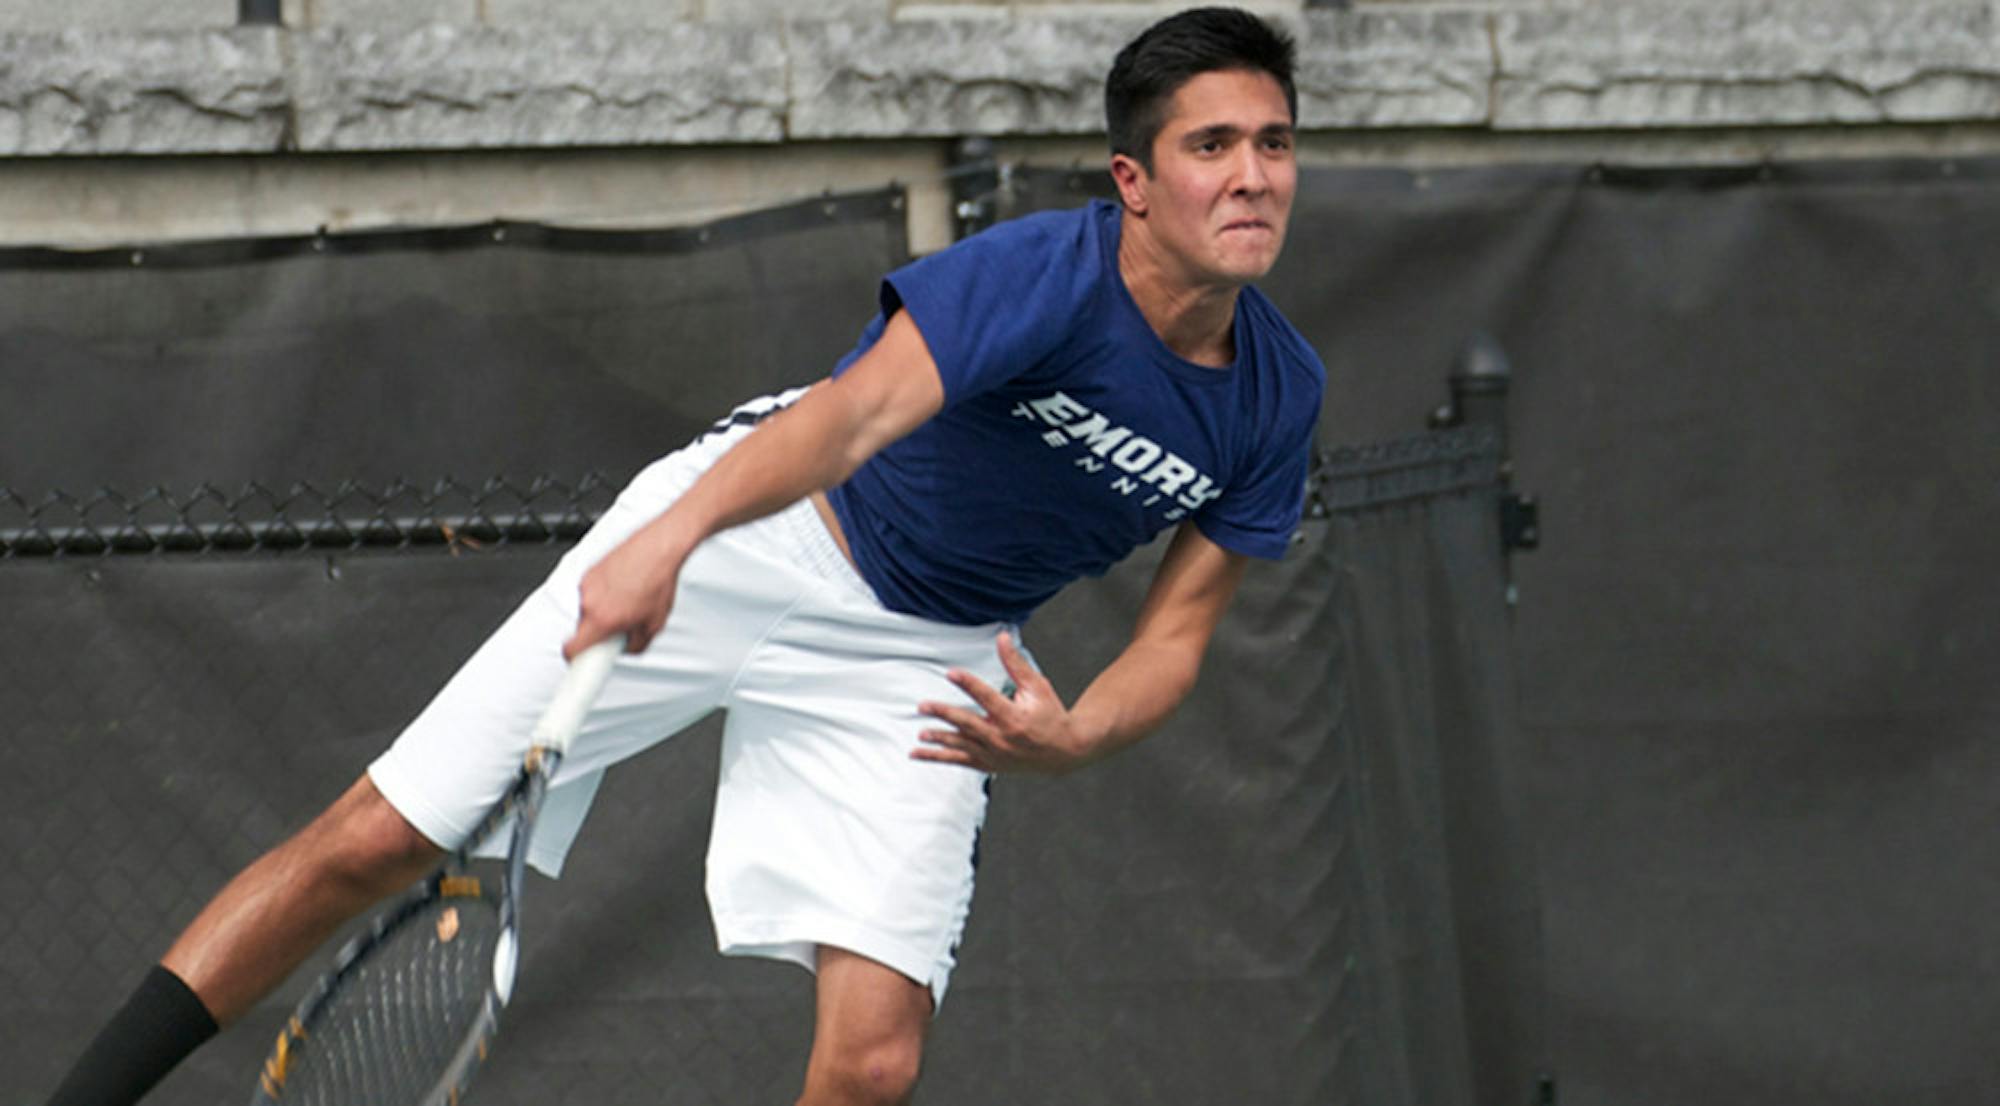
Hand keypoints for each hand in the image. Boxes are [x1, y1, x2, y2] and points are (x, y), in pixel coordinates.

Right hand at [563, 524, 685, 659]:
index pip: (571, 650)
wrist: (660, 547)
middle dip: (599, 633)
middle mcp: (589, 602)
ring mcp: (587, 584)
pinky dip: (604, 594)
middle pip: (582, 630)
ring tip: (628, 601)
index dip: (575, 662)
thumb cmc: (658, 581)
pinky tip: (625, 588)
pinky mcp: (589, 571)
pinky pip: (592, 592)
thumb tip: (627, 648)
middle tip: (620, 627)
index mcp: (602, 620)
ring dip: (603, 611)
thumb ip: (637, 645)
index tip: (579, 667)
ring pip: (588, 610)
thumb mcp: (655, 625)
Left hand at [914, 632, 1091, 774]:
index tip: (951, 673)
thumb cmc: (1051, 715)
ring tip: (921, 733)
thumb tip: (1002, 637)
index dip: (968, 684)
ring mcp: (994, 754)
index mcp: (1014, 717)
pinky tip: (919, 753)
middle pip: (968, 724)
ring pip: (961, 745)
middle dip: (944, 714)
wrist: (1063, 752)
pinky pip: (960, 760)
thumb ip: (1015, 664)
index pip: (987, 697)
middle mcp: (1001, 738)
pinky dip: (939, 757)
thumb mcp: (1037, 687)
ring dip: (939, 739)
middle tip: (923, 706)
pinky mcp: (988, 763)